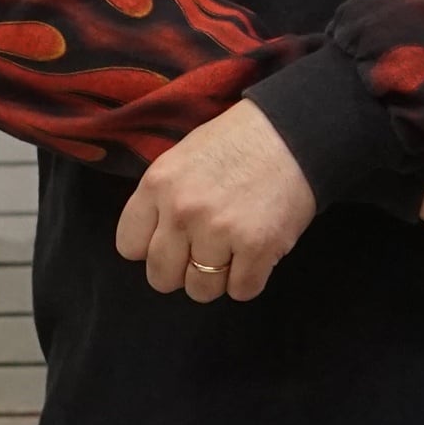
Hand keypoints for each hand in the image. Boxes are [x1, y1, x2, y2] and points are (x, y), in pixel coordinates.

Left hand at [116, 99, 316, 302]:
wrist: (293, 133)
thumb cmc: (237, 144)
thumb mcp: (181, 158)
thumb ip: (160, 198)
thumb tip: (151, 241)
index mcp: (157, 185)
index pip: (129, 246)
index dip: (152, 247)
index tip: (172, 240)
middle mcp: (182, 211)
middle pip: (161, 277)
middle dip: (182, 271)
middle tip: (204, 251)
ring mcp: (219, 231)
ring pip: (200, 290)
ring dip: (218, 278)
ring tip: (233, 251)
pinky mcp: (257, 247)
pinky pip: (241, 291)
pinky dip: (250, 279)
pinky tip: (256, 254)